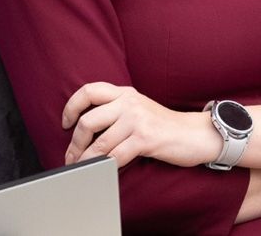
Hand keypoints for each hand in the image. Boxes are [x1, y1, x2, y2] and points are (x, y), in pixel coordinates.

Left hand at [61, 82, 216, 167]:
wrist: (194, 134)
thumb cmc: (163, 126)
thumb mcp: (138, 109)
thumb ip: (116, 110)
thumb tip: (84, 129)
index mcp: (125, 93)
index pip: (89, 91)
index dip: (71, 107)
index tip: (65, 123)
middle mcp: (129, 102)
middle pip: (88, 121)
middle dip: (75, 144)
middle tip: (72, 156)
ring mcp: (137, 119)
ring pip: (99, 143)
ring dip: (86, 161)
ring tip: (82, 168)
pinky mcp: (145, 138)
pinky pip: (115, 156)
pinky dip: (105, 166)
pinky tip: (104, 170)